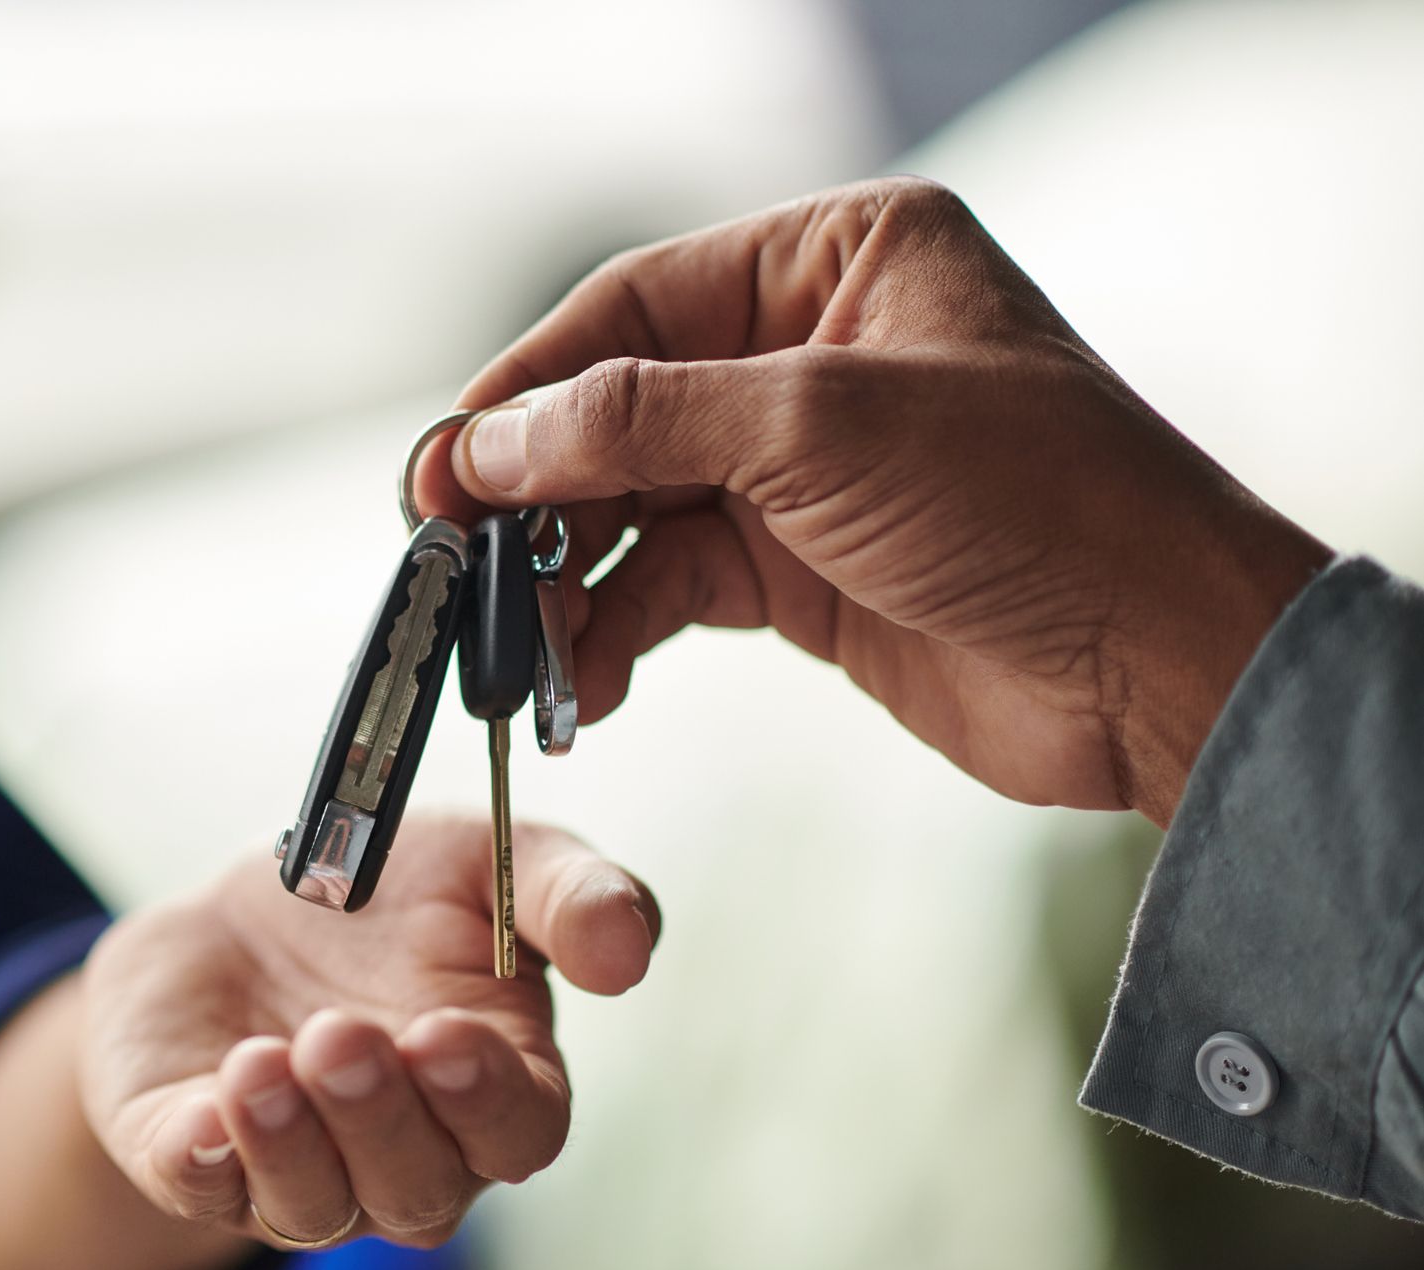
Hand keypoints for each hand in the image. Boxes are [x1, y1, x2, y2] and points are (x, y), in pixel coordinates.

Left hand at [80, 815, 656, 1250]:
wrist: (239, 910)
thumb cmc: (388, 897)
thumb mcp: (485, 861)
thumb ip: (568, 896)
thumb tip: (629, 949)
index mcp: (493, 1090)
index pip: (516, 1131)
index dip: (486, 1098)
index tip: (443, 1037)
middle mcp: (404, 1154)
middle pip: (417, 1186)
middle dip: (378, 1117)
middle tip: (340, 1038)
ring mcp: (299, 1171)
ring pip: (311, 1202)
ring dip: (289, 1141)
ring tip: (261, 1062)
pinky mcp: (194, 1158)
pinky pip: (199, 1188)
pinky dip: (202, 1162)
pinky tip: (202, 1119)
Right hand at [418, 178, 1330, 824]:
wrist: (1157, 668)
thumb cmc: (1034, 503)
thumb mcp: (818, 429)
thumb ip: (638, 424)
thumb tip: (487, 441)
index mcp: (835, 259)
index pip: (634, 304)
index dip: (525, 385)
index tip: (442, 465)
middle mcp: (811, 351)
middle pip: (619, 409)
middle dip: (535, 495)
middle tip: (450, 563)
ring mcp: (804, 466)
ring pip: (635, 508)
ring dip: (567, 579)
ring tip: (511, 649)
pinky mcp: (804, 569)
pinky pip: (672, 584)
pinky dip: (616, 630)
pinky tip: (579, 681)